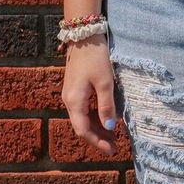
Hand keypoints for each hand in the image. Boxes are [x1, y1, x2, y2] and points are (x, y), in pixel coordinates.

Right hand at [60, 34, 118, 155]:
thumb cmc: (95, 57)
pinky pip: (83, 108)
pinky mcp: (74, 86)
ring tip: (113, 134)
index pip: (83, 130)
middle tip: (115, 144)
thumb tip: (109, 127)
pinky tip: (105, 116)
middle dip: (98, 137)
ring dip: (97, 127)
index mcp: (74, 101)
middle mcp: (68, 100)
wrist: (84, 34)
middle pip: (82, 126)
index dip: (97, 142)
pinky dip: (94, 116)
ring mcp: (70, 93)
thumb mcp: (105, 81)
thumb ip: (107, 105)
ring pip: (82, 117)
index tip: (112, 150)